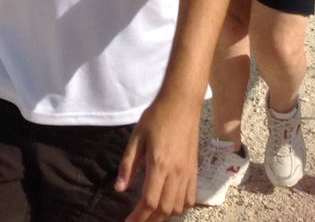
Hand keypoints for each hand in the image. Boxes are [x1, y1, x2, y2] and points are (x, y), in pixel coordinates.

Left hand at [115, 96, 198, 220]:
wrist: (182, 104)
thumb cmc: (156, 117)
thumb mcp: (136, 138)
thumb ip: (128, 165)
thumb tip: (120, 189)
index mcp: (159, 165)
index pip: (149, 202)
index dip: (138, 217)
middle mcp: (176, 173)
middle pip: (164, 209)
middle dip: (149, 220)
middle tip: (136, 221)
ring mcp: (188, 173)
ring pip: (178, 207)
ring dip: (163, 216)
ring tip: (149, 216)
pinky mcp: (195, 170)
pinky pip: (190, 198)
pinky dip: (179, 208)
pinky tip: (169, 206)